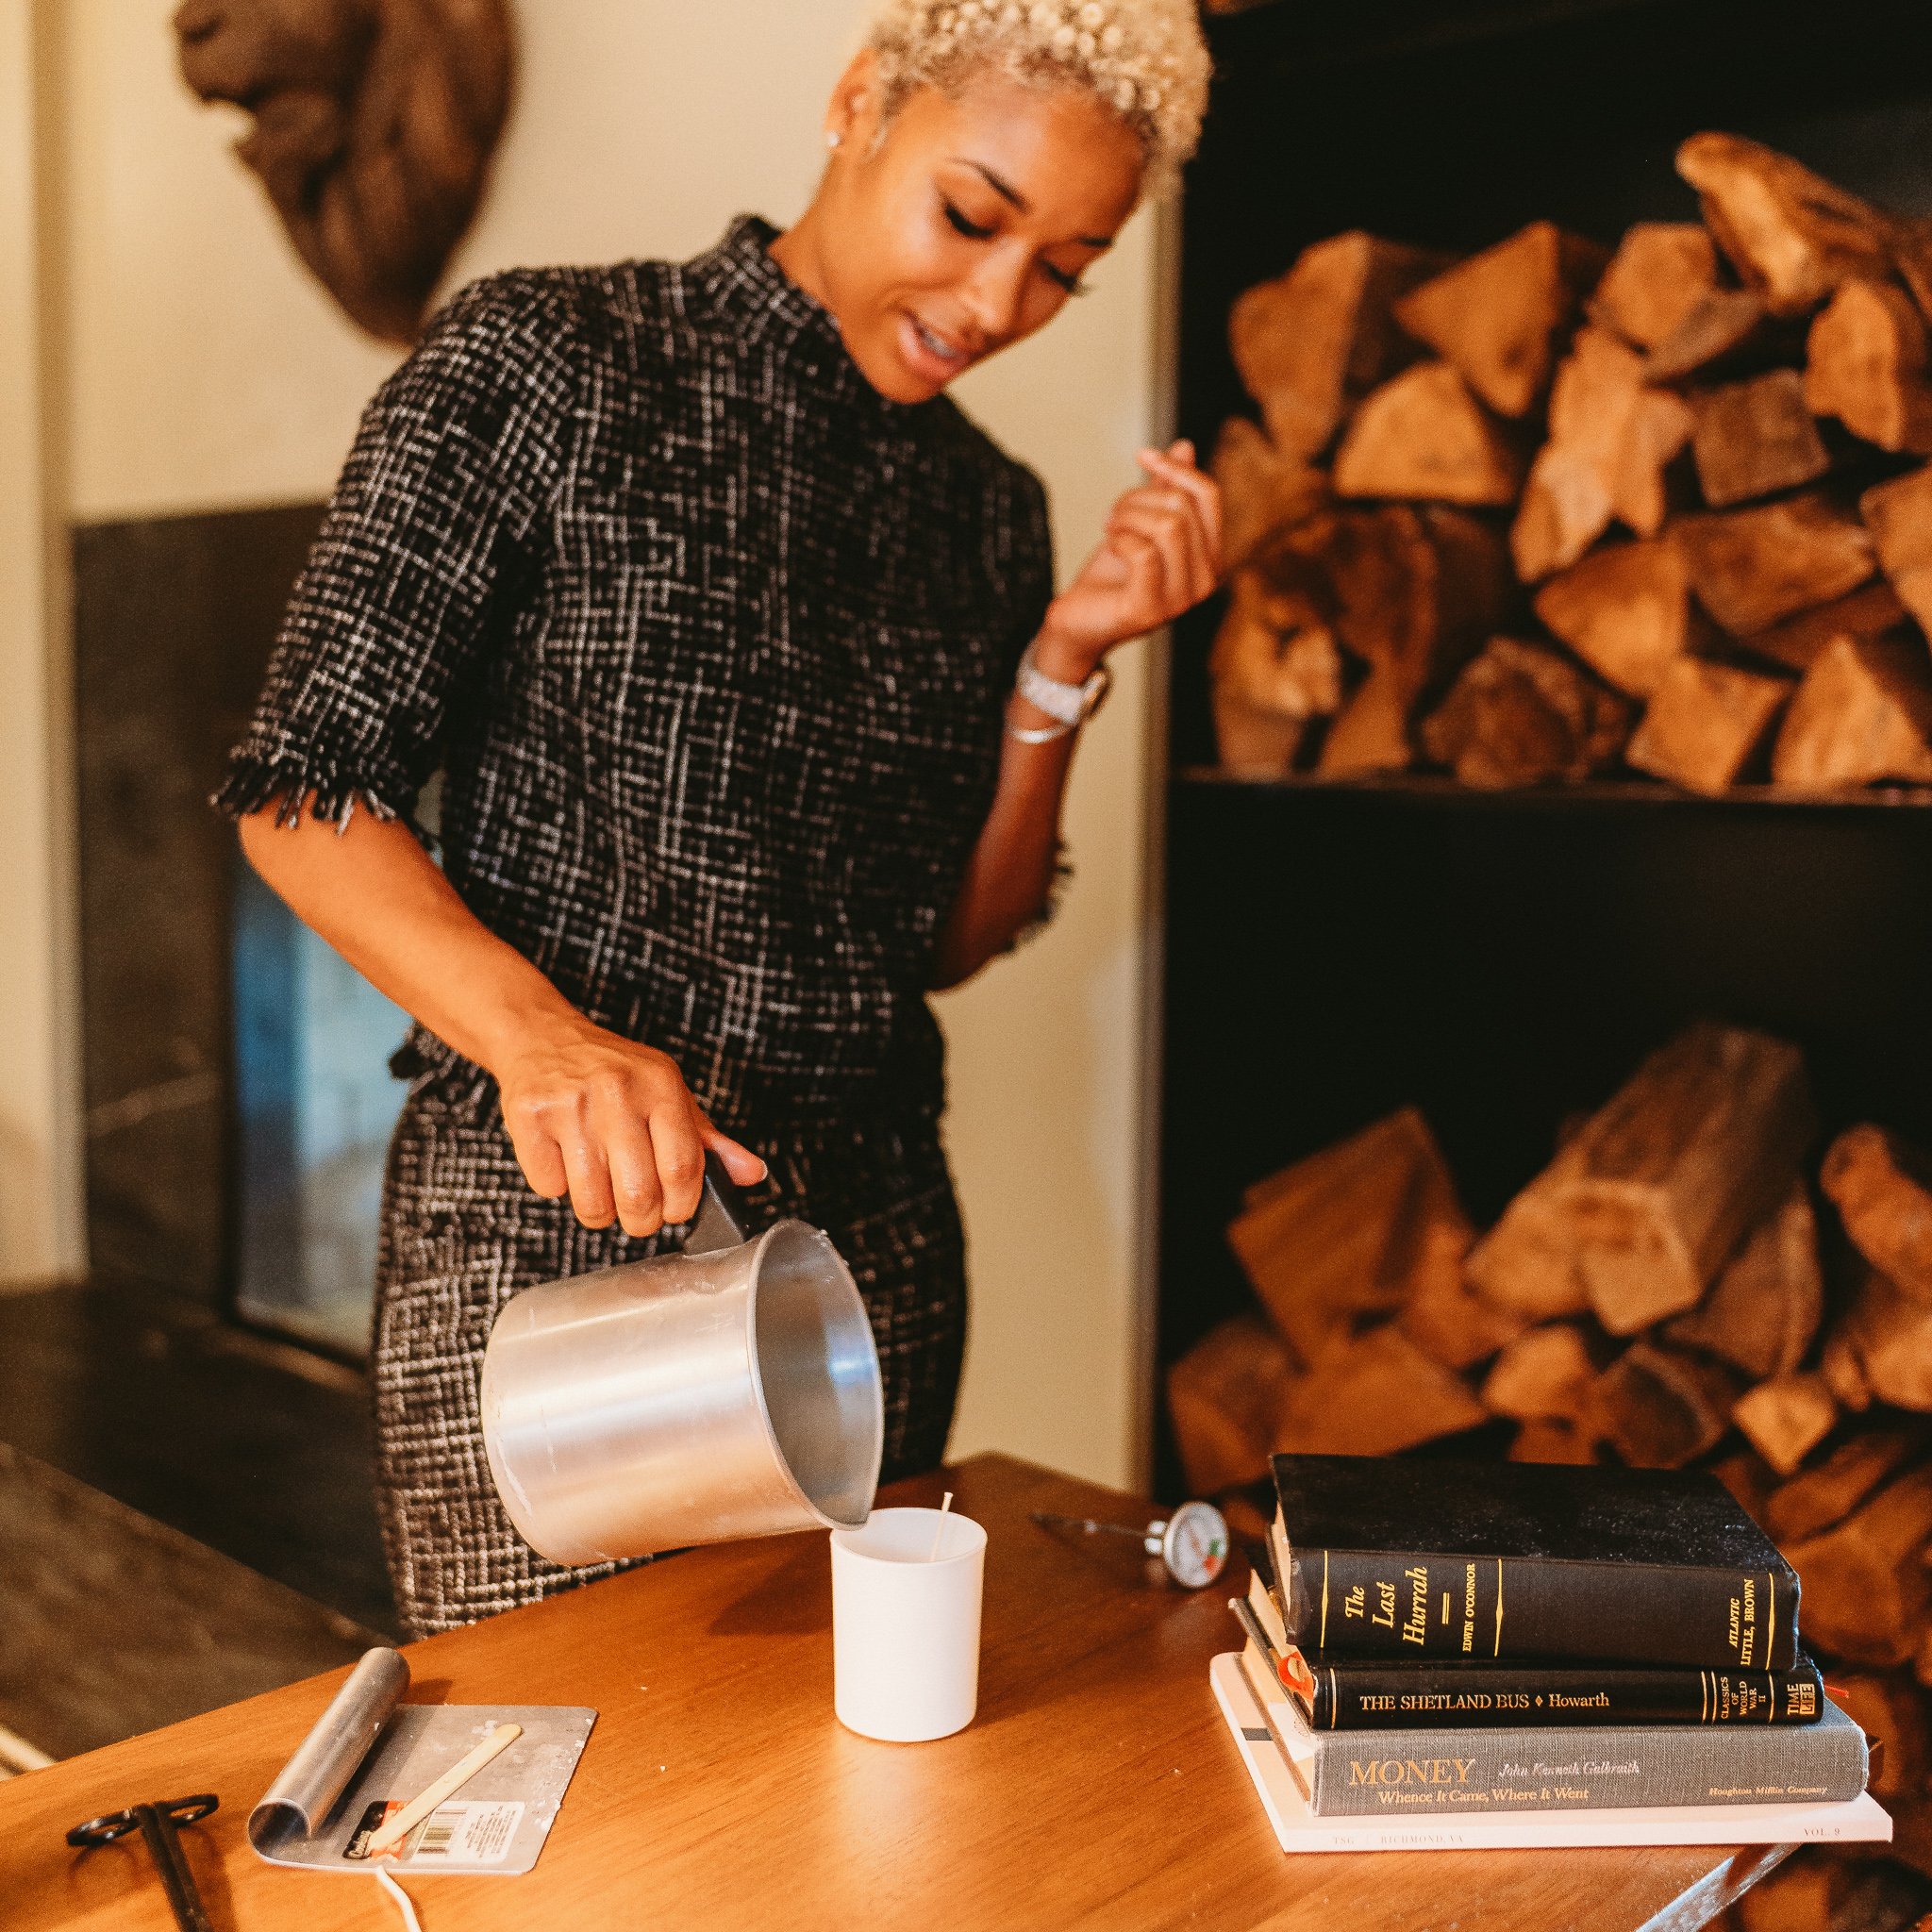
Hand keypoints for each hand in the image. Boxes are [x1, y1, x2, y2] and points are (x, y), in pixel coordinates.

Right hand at [495, 1018, 767, 1237]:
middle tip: (639, 1213)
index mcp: (661, 1085)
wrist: (543, 1037)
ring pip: (592, 1202)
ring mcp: (570, 1105)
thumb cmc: (613, 1072)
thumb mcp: (668, 1092)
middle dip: (642, 1220)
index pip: (684, 1166)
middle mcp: (617, 1092)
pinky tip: (565, 1161)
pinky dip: (558, 1187)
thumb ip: (710, 1140)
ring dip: (600, 1212)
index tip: (676, 1211)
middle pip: (639, 1194)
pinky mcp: (528, 1118)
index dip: (682, 1205)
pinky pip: (549, 1188)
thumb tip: (752, 1174)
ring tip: (602, 1191)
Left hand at [1033, 440, 1222, 679]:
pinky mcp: (1151, 610)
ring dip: (1127, 516)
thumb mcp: (1141, 522)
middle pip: (1183, 507)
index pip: (1209, 496)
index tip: (1142, 456)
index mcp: (1210, 556)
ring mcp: (1182, 600)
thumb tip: (1184, 445)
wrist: (1080, 620)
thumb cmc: (1112, 574)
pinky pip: (1144, 553)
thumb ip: (1165, 488)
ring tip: (1109, 527)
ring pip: (1168, 525)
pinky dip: (1120, 539)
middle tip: (1113, 514)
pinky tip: (1110, 545)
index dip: (1176, 468)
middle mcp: (1206, 580)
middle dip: (1139, 497)